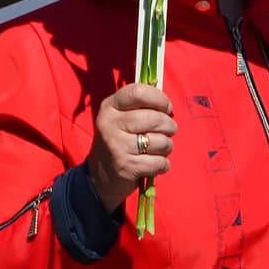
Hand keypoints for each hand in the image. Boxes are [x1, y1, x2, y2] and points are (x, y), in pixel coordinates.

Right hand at [87, 83, 175, 212]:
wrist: (99, 176)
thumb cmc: (119, 141)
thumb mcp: (121, 118)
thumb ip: (140, 106)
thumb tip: (167, 105)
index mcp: (109, 107)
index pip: (138, 92)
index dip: (159, 99)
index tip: (166, 108)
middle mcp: (110, 123)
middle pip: (154, 118)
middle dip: (169, 126)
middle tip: (166, 132)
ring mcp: (116, 145)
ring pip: (161, 141)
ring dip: (166, 147)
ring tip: (157, 149)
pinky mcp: (126, 166)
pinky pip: (160, 162)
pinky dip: (162, 165)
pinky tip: (153, 164)